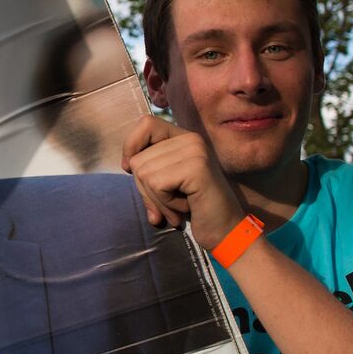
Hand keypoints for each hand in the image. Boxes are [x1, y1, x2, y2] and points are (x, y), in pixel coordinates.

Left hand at [121, 115, 245, 249]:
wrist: (226, 229)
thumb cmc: (195, 207)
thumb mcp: (167, 181)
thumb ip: (149, 167)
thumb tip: (126, 164)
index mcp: (184, 137)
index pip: (145, 124)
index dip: (132, 147)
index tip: (131, 170)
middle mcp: (191, 138)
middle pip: (138, 159)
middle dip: (145, 189)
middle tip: (167, 204)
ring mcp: (195, 151)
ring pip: (144, 174)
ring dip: (157, 199)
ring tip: (178, 206)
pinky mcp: (196, 167)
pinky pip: (157, 185)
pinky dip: (165, 203)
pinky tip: (186, 206)